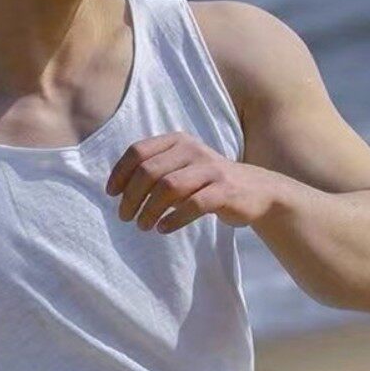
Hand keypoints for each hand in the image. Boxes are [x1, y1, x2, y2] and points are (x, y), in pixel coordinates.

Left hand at [105, 131, 276, 233]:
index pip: (139, 151)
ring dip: (150, 209)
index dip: (121, 173)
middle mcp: (193, 150)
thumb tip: (119, 190)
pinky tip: (163, 229)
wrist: (256, 191)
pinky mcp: (225, 191)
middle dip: (132, 196)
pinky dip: (174, 219)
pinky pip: (194, 205)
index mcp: (178, 141)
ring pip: (169, 187)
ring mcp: (210, 169)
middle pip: (150, 171)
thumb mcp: (182, 169)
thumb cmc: (208, 183)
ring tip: (142, 226)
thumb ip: (155, 172)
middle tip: (125, 217)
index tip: (112, 194)